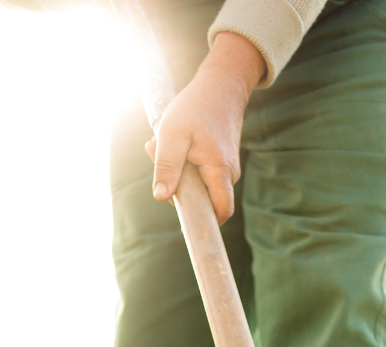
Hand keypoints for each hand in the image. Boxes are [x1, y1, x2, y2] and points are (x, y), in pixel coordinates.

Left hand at [146, 32, 265, 223]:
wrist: (220, 86)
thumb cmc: (195, 108)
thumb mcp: (172, 135)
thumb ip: (167, 167)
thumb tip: (161, 197)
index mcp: (220, 172)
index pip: (220, 213)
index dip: (204, 222)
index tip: (183, 216)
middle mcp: (228, 175)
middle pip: (204, 200)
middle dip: (179, 189)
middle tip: (157, 157)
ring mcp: (225, 170)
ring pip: (200, 186)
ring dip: (178, 172)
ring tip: (163, 144)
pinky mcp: (220, 163)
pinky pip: (201, 174)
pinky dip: (183, 163)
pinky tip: (174, 143)